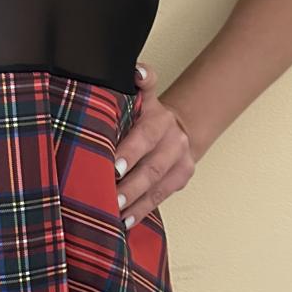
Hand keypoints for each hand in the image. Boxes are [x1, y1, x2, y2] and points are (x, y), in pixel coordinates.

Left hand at [114, 64, 197, 227]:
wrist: (178, 127)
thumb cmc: (142, 115)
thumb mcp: (136, 96)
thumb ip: (133, 85)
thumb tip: (136, 71)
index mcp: (157, 114)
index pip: (145, 132)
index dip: (131, 147)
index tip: (115, 164)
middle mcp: (171, 135)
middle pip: (151, 163)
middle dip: (129, 181)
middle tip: (109, 193)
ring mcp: (180, 158)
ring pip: (156, 183)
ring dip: (133, 200)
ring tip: (112, 210)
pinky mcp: (182, 178)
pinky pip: (160, 197)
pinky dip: (141, 210)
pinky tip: (124, 220)